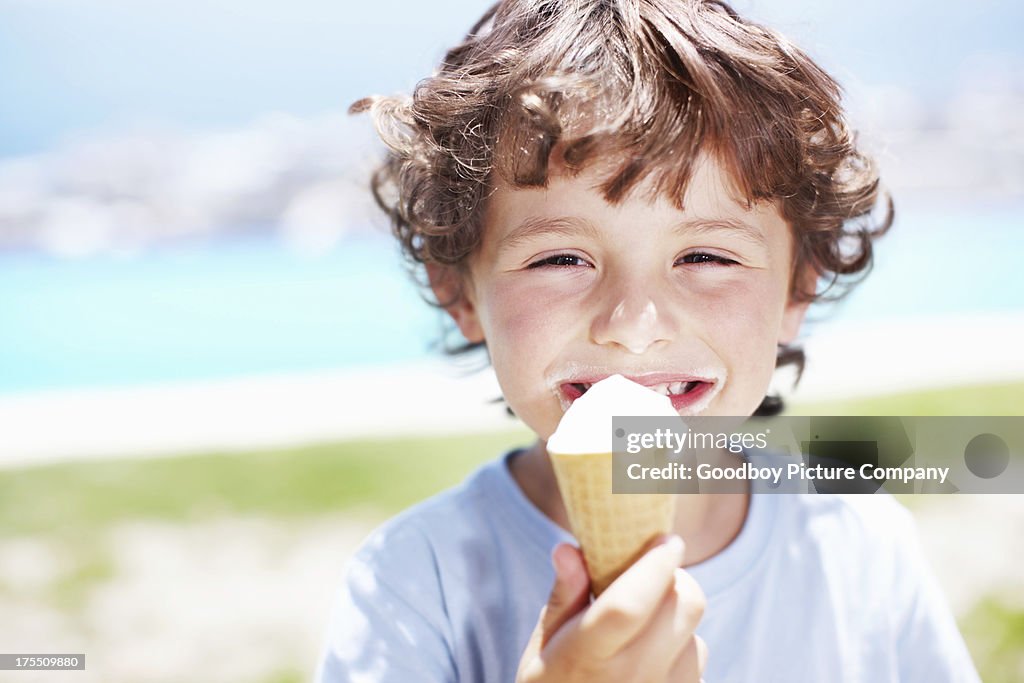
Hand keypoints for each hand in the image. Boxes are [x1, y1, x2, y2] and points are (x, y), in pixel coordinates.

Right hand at [516, 536, 706, 681]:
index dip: (654, 566)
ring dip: (678, 620)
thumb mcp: (542, 647)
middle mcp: (630, 678)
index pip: (629, 604)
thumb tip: (568, 550)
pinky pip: (699, 664)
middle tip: (654, 575)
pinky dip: (683, 650)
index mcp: (586, 656)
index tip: (666, 541)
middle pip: (683, 607)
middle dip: (674, 580)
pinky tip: (653, 659)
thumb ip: (563, 597)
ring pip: (696, 636)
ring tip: (645, 627)